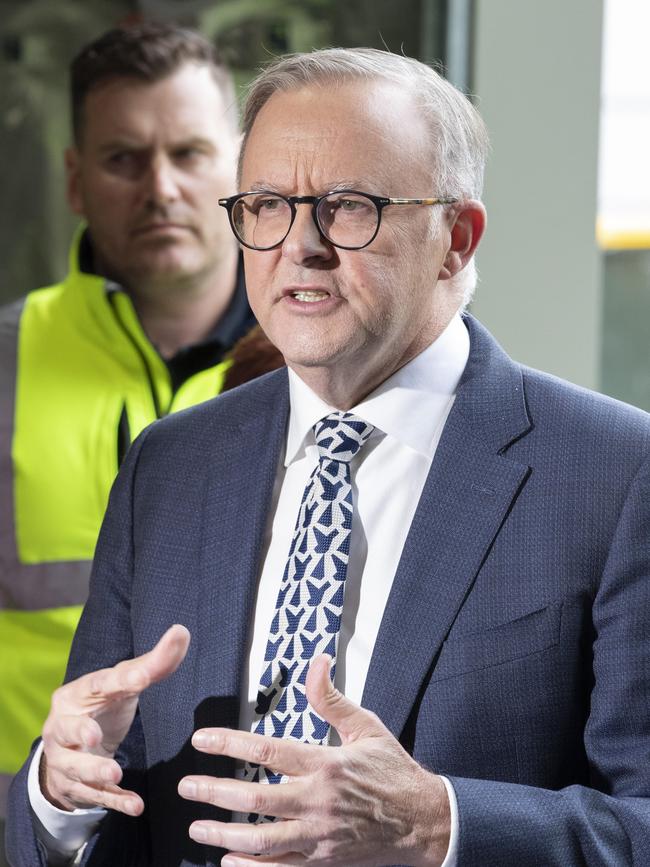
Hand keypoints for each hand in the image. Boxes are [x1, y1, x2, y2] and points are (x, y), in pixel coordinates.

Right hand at [40, 624, 189, 814]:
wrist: (70, 746)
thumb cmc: (101, 706)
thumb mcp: (122, 684)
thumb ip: (153, 664)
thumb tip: (182, 632)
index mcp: (77, 693)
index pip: (98, 684)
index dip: (119, 681)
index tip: (140, 678)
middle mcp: (63, 726)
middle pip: (68, 730)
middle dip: (79, 734)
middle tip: (93, 737)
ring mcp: (65, 759)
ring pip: (75, 768)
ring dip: (95, 772)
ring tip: (116, 774)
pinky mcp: (75, 786)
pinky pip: (94, 796)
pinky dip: (114, 801)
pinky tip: (135, 805)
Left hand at [178, 655, 449, 865]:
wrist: (423, 820)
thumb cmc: (392, 769)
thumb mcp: (366, 726)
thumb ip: (332, 699)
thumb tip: (317, 662)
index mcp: (326, 764)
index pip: (267, 752)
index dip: (228, 745)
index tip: (200, 740)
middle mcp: (318, 801)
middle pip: (254, 800)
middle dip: (214, 792)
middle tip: (185, 787)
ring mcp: (319, 836)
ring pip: (262, 840)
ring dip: (223, 833)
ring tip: (196, 826)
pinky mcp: (323, 862)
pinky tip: (227, 861)